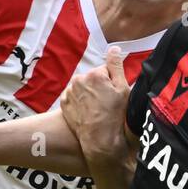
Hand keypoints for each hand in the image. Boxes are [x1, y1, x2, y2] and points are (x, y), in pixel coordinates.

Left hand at [60, 45, 131, 163]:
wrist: (99, 140)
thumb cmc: (115, 116)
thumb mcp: (123, 89)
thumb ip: (116, 65)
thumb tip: (114, 48)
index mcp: (96, 74)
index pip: (105, 70)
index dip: (111, 82)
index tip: (113, 95)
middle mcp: (79, 79)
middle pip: (92, 77)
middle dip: (99, 86)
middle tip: (106, 103)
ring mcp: (70, 91)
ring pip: (82, 87)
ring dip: (88, 94)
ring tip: (96, 109)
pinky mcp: (64, 103)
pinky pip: (73, 97)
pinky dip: (79, 102)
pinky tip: (87, 112)